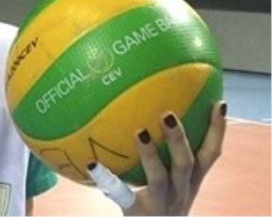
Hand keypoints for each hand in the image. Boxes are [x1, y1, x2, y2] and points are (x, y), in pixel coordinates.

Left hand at [88, 101, 227, 215]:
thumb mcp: (171, 184)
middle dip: (179, 139)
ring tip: (140, 131)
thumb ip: (167, 156)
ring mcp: (160, 203)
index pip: (210, 154)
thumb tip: (149, 114)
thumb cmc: (161, 205)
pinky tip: (91, 163)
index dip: (217, 131)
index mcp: (190, 181)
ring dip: (151, 154)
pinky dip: (105, 177)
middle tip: (168, 113)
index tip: (218, 103)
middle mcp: (180, 192)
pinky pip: (121, 193)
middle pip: (186, 164)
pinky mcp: (137, 211)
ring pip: (160, 177)